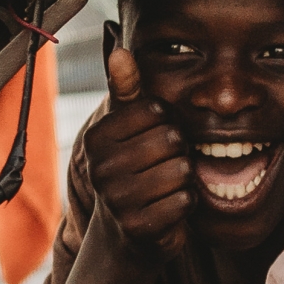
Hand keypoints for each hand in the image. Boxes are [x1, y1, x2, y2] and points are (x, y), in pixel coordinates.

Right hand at [83, 47, 193, 263]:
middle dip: (178, 151)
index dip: (166, 123)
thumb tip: (120, 52)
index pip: (156, 111)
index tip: (154, 139)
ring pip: (181, 170)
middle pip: (171, 139)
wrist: (128, 231)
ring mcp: (117, 200)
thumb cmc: (135, 170)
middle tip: (163, 166)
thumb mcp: (128, 129)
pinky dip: (186, 203)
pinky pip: (185, 200)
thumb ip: (127, 92)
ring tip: (166, 186)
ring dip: (184, 179)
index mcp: (97, 137)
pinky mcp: (138, 227)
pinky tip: (170, 207)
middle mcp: (100, 168)